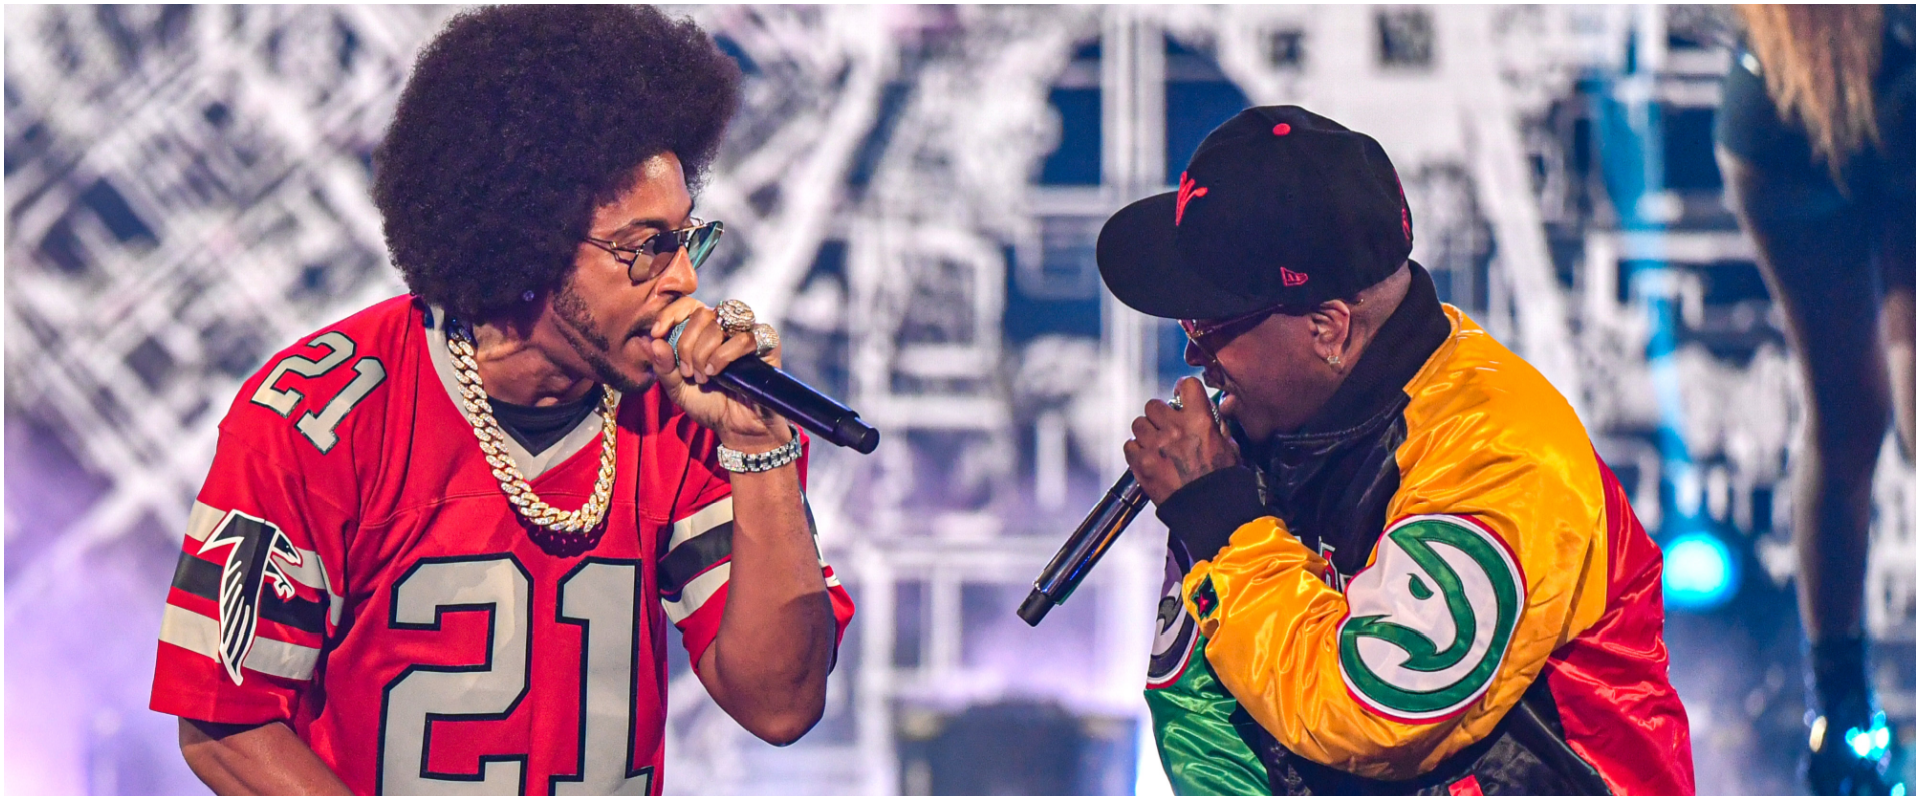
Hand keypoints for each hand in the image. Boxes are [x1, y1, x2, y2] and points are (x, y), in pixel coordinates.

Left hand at [646, 298, 791, 451]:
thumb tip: (653, 342)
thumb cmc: (709, 404)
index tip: (657, 333)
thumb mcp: (677, 388)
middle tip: (688, 372)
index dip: (670, 314)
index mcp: (704, 329)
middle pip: (702, 313)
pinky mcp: (768, 344)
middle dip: (687, 344)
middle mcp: (726, 326)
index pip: (688, 304)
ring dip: (704, 351)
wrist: (736, 428)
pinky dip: (724, 355)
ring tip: (704, 376)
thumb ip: (663, 366)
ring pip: (721, 322)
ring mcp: (747, 332)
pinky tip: (717, 373)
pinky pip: (745, 337)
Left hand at [1123, 377, 1239, 504]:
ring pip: (1139, 424)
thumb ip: (1217, 428)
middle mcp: (1175, 429)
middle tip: (1167, 429)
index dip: (1182, 390)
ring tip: (1157, 446)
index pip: (1186, 385)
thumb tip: (1210, 414)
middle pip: (1154, 405)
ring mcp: (1156, 446)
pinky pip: (1129, 445)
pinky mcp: (1142, 464)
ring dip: (1146, 433)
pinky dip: (1136, 451)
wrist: (1210, 513)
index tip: (1181, 398)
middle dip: (1160, 416)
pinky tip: (1149, 459)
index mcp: (1200, 421)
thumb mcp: (1230, 448)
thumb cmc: (1222, 482)